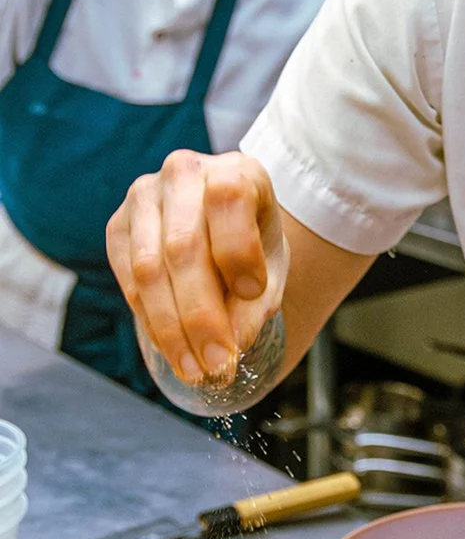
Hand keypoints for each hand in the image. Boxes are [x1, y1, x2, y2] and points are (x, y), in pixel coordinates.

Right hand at [105, 149, 282, 382]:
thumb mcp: (272, 267)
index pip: (228, 199)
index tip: (254, 293)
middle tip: (218, 362)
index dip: (238, 250)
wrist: (224, 224)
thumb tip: (232, 344)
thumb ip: (257, 302)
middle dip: (201, 314)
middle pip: (183, 247)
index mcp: (235, 170)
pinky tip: (170, 346)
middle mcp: (184, 173)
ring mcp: (143, 196)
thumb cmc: (254, 243)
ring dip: (171, 327)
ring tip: (194, 368)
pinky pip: (127, 276)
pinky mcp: (117, 224)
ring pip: (149, 268)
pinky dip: (149, 316)